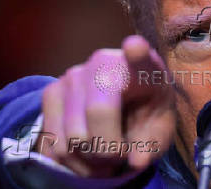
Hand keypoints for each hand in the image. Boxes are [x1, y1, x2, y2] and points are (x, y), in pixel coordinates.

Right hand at [37, 35, 175, 177]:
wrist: (123, 103)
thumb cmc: (147, 114)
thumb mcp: (159, 129)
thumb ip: (151, 144)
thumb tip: (137, 162)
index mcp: (142, 67)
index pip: (140, 54)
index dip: (137, 51)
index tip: (135, 47)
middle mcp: (103, 62)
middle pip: (98, 113)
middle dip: (109, 149)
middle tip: (120, 154)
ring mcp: (74, 75)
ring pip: (71, 137)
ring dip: (89, 160)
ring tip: (105, 154)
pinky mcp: (51, 91)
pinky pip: (52, 142)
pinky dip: (70, 160)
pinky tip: (86, 153)